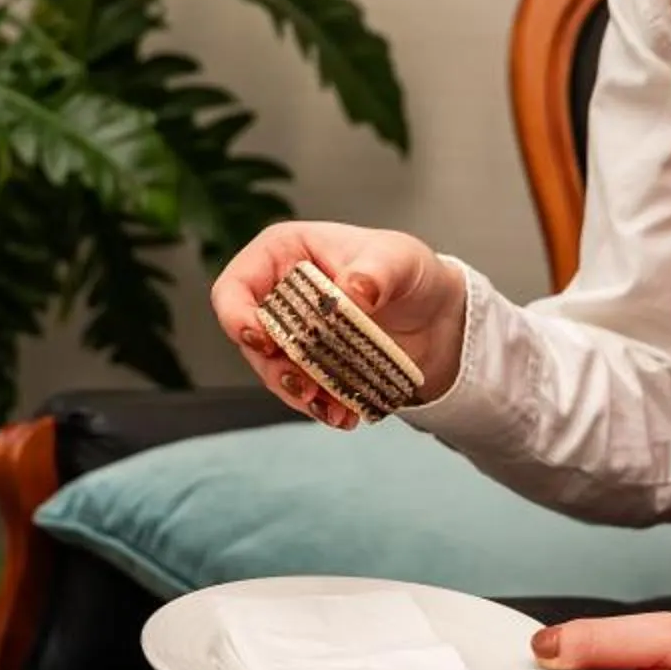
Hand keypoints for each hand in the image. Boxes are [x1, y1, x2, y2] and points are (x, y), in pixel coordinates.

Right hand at [210, 220, 466, 429]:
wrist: (435, 314)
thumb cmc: (408, 271)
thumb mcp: (399, 260)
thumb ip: (376, 272)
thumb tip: (353, 290)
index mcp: (282, 254)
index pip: (235, 287)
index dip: (237, 317)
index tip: (263, 342)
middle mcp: (278, 295)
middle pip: (250, 339)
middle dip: (274, 369)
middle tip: (305, 388)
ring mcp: (291, 334)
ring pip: (274, 372)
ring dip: (298, 395)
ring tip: (332, 409)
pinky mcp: (309, 366)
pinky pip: (301, 392)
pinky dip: (320, 407)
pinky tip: (345, 415)